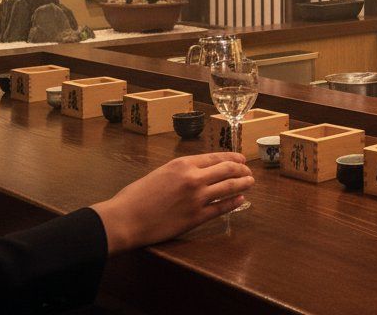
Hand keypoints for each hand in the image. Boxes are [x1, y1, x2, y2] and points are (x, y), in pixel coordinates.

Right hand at [91, 152, 253, 254]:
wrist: (125, 219)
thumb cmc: (135, 196)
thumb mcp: (160, 173)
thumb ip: (180, 171)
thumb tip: (196, 172)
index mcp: (182, 164)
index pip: (216, 157)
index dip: (233, 157)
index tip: (241, 159)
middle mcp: (193, 178)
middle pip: (227, 169)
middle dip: (242, 169)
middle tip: (249, 171)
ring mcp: (197, 198)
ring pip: (229, 187)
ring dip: (243, 183)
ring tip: (251, 182)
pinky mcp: (196, 218)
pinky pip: (221, 208)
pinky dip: (234, 203)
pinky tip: (241, 200)